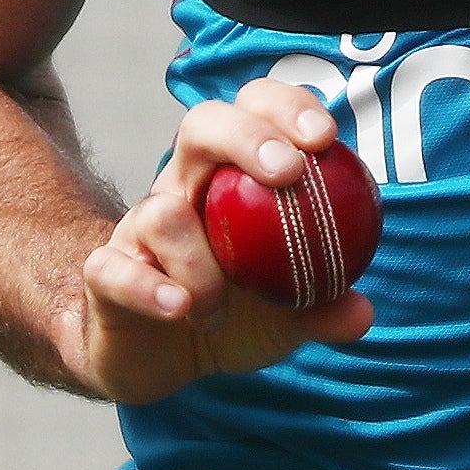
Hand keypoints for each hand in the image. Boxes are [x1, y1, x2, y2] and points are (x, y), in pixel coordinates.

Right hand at [76, 79, 374, 402]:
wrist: (159, 361)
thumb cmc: (231, 315)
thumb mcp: (287, 317)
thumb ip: (322, 309)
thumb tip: (363, 313)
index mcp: (231, 178)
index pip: (256, 112)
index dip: (287, 108)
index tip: (326, 137)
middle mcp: (184, 186)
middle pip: (204, 125)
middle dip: (247, 136)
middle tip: (289, 173)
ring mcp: (140, 225)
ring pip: (163, 211)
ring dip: (201, 263)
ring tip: (218, 309)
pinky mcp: (106, 271)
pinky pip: (117, 268)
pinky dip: (150, 287)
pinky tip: (180, 307)